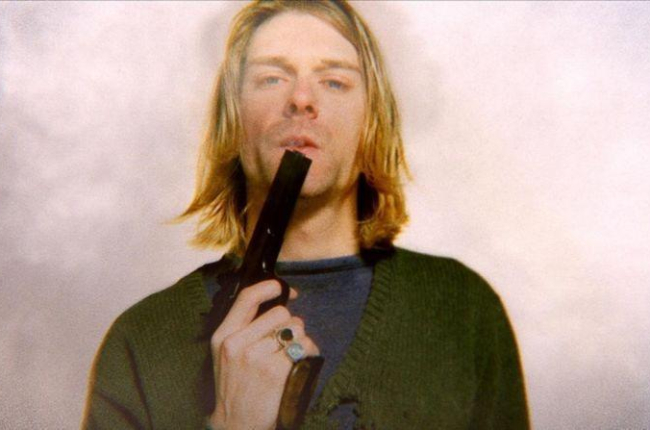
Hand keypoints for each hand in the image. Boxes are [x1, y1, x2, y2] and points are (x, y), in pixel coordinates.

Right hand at [208, 280, 318, 429]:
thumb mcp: (226, 353)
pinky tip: (300, 364)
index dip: (269, 287)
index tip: (282, 289)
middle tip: (286, 339)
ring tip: (292, 354)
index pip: (247, 297)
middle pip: (280, 313)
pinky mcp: (276, 372)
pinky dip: (309, 353)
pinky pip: (305, 349)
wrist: (236, 424)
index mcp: (223, 336)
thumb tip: (277, 301)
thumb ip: (245, 327)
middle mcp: (237, 344)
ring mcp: (257, 358)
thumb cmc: (236, 386)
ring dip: (301, 339)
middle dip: (290, 323)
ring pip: (296, 329)